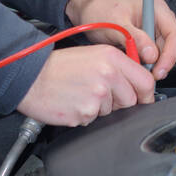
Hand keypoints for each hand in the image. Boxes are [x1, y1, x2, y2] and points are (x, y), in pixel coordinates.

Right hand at [17, 46, 154, 125]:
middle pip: (132, 100)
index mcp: (112, 58)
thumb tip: (136, 83)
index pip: (145, 81)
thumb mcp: (93, 55)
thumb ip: (117, 66)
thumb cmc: (58, 66)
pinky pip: (94, 120)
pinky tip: (73, 102)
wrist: (30, 76)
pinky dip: (85, 115)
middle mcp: (108, 75)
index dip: (145, 93)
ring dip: (100, 109)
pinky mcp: (85, 113)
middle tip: (99, 94)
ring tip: (81, 94)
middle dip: (119, 102)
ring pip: (113, 112)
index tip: (142, 98)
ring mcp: (97, 96)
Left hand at [65, 0, 175, 81]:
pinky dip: (143, 64)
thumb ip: (135, 38)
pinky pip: (150, 57)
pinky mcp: (145, 41)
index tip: (159, 71)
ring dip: (151, 65)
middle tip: (146, 75)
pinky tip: (132, 65)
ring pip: (161, 55)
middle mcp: (158, 20)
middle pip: (171, 48)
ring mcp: (152, 31)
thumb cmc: (100, 8)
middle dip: (161, 63)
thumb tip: (152, 55)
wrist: (88, 8)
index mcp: (157, 10)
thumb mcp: (116, 22)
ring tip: (135, 68)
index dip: (171, 56)